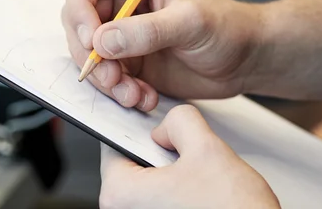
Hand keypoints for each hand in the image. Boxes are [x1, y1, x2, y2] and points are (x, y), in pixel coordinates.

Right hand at [61, 0, 261, 109]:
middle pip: (77, 19)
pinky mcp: (123, 55)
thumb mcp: (190, 23)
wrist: (242, 59)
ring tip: (133, 94)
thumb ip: (147, 31)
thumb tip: (102, 42)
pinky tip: (143, 96)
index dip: (80, 9)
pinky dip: (117, 90)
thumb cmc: (226, 27)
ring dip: (103, 78)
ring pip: (85, 51)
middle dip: (89, 53)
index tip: (93, 41)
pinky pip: (102, 73)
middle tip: (112, 77)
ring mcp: (119, 26)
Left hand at [99, 105, 278, 208]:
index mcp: (120, 194)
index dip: (139, 129)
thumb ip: (180, 120)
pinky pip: (162, 200)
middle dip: (161, 152)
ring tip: (200, 180)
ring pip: (151, 181)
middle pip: (134, 162)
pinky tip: (203, 195)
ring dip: (174, 173)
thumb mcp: (207, 148)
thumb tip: (169, 123)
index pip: (114, 143)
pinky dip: (180, 191)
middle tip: (187, 158)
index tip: (156, 129)